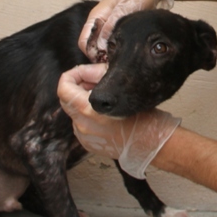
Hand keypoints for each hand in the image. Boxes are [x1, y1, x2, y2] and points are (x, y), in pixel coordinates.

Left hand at [58, 65, 180, 178]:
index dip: (72, 75)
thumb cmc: (143, 118)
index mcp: (88, 111)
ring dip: (83, 101)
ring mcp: (84, 137)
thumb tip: (87, 72)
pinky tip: (107, 112)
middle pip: (67, 99)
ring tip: (105, 96)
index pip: (64, 88)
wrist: (152, 145)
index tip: (83, 71)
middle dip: (78, 86)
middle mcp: (82, 126)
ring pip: (75, 112)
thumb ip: (99, 76)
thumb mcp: (122, 88)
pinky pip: (82, 124)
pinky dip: (89, 115)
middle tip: (96, 80)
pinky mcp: (89, 144)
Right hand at [78, 0, 173, 61]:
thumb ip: (111, 25)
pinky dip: (118, 49)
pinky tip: (128, 52)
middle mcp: (100, 22)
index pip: (84, 43)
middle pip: (93, 47)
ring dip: (110, 54)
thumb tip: (101, 45)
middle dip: (101, 57)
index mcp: (97, 16)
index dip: (92, 54)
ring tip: (123, 59)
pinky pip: (113, 43)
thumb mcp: (125, 8)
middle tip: (116, 64)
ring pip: (103, 46)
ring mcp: (109, 25)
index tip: (105, 61)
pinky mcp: (119, 27)